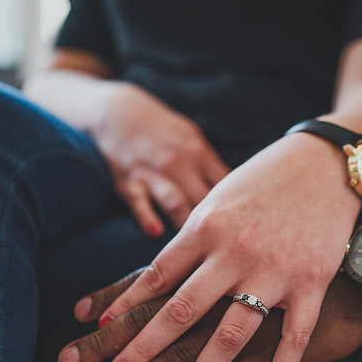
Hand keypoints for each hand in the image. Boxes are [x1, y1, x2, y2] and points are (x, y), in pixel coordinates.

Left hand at [75, 133, 361, 361]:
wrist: (326, 163)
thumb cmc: (263, 181)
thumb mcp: (217, 200)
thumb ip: (190, 240)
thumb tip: (156, 278)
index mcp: (207, 226)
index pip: (157, 274)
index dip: (128, 306)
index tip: (102, 331)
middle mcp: (237, 251)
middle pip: (183, 310)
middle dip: (147, 347)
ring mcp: (276, 270)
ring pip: (232, 334)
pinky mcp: (312, 283)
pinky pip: (293, 339)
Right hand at [93, 83, 230, 235]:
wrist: (117, 112)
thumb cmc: (162, 130)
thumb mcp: (192, 138)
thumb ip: (211, 166)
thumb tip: (236, 194)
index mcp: (199, 152)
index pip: (225, 185)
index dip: (237, 208)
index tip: (243, 228)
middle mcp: (178, 163)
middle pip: (204, 200)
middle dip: (216, 225)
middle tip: (226, 248)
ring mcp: (153, 173)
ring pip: (176, 203)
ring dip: (186, 226)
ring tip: (197, 249)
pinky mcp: (128, 182)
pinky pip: (139, 202)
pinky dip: (147, 217)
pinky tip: (155, 232)